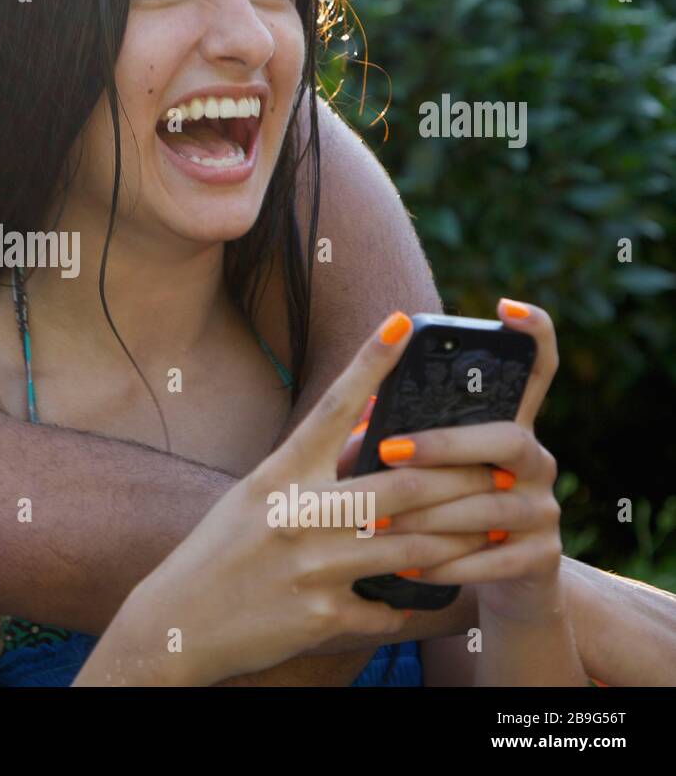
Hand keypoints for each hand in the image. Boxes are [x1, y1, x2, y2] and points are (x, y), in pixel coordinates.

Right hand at [83, 311, 493, 685]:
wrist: (177, 622)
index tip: (402, 322)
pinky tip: (444, 601)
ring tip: (493, 528)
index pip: (330, 407)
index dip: (369, 362)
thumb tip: (360, 424)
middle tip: (505, 467)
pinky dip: (421, 606)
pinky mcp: (322, 618)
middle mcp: (296, 515)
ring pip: (413, 547)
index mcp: (278, 476)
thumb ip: (307, 466)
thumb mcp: (255, 496)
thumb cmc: (219, 551)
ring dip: (460, 539)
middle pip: (403, 485)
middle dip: (462, 477)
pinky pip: (391, 609)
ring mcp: (311, 568)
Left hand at [361, 299, 565, 621]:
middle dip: (444, 445)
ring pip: (494, 503)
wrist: (488, 586)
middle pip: (507, 438)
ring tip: (380, 520)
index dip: (531, 335)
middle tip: (388, 451)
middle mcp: (535, 461)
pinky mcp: (543, 559)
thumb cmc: (434, 515)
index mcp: (506, 427)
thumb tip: (349, 416)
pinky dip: (448, 563)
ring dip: (431, 514)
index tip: (505, 308)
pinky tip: (409, 567)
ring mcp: (545, 509)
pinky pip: (496, 559)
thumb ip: (386, 442)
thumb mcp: (416, 473)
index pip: (535, 369)